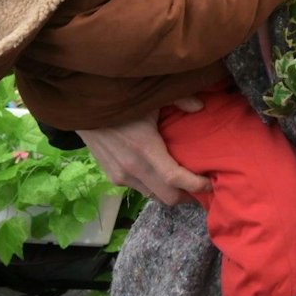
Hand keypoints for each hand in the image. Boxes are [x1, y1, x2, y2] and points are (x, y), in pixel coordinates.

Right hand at [75, 102, 210, 204]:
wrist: (84, 111)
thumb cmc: (121, 102)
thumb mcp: (150, 97)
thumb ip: (179, 100)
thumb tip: (201, 106)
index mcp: (145, 149)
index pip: (175, 179)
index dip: (195, 185)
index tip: (211, 183)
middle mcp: (132, 168)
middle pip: (167, 197)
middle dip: (187, 195)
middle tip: (200, 185)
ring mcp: (120, 176)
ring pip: (153, 196)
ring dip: (169, 193)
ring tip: (182, 181)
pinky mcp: (113, 177)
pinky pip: (140, 189)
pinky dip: (154, 186)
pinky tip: (160, 174)